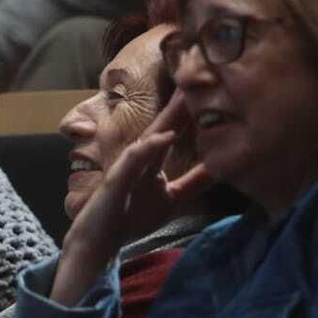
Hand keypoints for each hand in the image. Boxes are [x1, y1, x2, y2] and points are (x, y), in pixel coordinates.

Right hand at [50, 93, 211, 304]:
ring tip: (187, 95)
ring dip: (169, 116)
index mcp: (152, 160)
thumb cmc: (130, 218)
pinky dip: (150, 146)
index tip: (212, 91)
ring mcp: (127, 165)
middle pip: (165, 125)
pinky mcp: (117, 178)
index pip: (174, 131)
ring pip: (151, 135)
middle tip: (201, 77)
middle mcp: (139, 157)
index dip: (191, 113)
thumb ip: (192, 183)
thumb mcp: (170, 199)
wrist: (98, 241)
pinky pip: (135, 159)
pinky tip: (166, 136)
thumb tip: (219, 169)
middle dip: (183, 103)